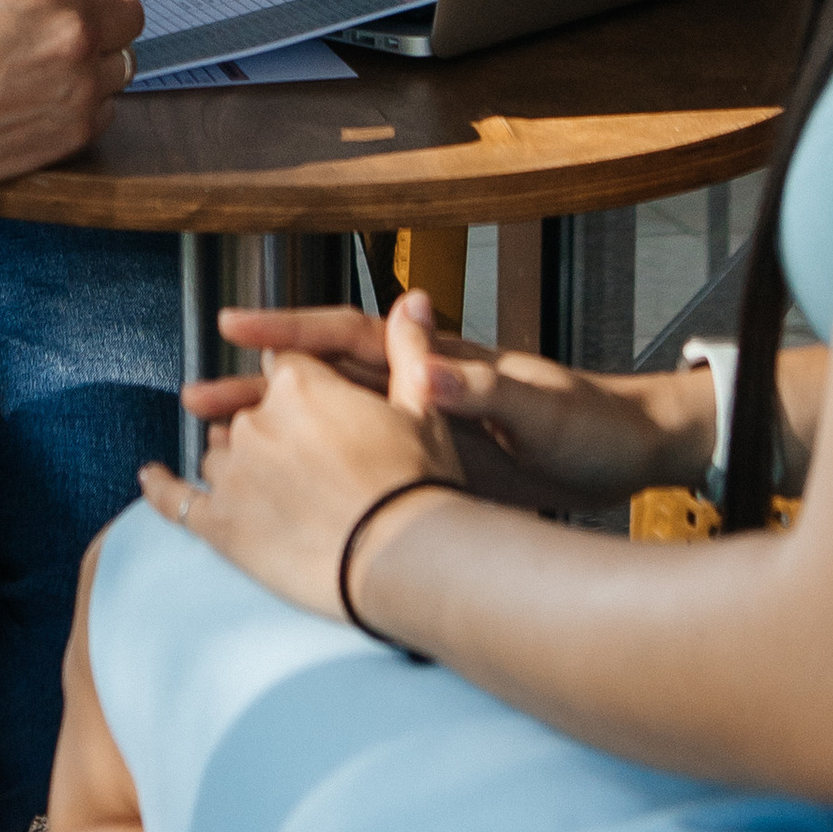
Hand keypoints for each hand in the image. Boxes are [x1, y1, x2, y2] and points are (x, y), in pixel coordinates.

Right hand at [0, 0, 174, 198]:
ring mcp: (80, 83)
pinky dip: (80, 102)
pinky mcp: (75, 130)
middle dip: (102, 13)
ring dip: (92, 60)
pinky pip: (106, 106)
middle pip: (134, 11)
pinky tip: (33, 98)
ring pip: (123, 61)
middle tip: (55, 24)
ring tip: (34, 66)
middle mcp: (76, 27)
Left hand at [139, 290, 467, 620]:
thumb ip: (409, 351)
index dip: (301, 389)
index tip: (312, 408)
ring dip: (237, 466)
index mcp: (300, 386)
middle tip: (308, 467)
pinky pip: (175, 499)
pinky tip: (150, 477)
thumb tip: (416, 300)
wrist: (405, 561)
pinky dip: (160, 487)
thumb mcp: (423, 410)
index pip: (284, 368)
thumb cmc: (418, 487)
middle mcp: (257, 422)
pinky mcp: (220, 524)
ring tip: (272, 494)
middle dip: (272, 435)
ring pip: (219, 455)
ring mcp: (234, 473)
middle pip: (249, 415)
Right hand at [199, 294, 713, 513]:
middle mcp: (420, 390)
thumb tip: (424, 369)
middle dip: (259, 389)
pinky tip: (287, 503)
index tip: (234, 327)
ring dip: (280, 437)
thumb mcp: (539, 407)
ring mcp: (423, 430)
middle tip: (197, 401)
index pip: (350, 334)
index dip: (291, 330)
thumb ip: (482, 387)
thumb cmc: (593, 425)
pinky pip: (360, 467)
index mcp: (440, 361)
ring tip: (221, 455)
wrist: (635, 458)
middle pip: (324, 383)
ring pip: (332, 428)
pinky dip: (320, 479)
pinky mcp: (435, 471)